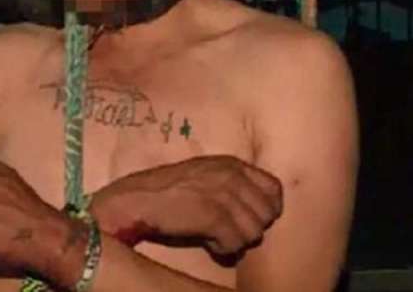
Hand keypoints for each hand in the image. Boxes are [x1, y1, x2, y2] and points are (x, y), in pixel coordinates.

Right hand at [89, 155, 282, 254]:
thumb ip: (232, 184)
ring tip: (214, 235)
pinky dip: (223, 249)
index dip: (267, 209)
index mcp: (232, 163)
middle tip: (227, 230)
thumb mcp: (205, 175)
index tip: (250, 218)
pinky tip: (207, 242)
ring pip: (254, 232)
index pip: (274, 188)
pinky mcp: (213, 215)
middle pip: (268, 214)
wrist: (137, 199)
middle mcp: (232, 175)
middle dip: (251, 227)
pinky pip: (236, 243)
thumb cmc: (168, 191)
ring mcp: (223, 194)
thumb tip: (259, 212)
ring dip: (236, 240)